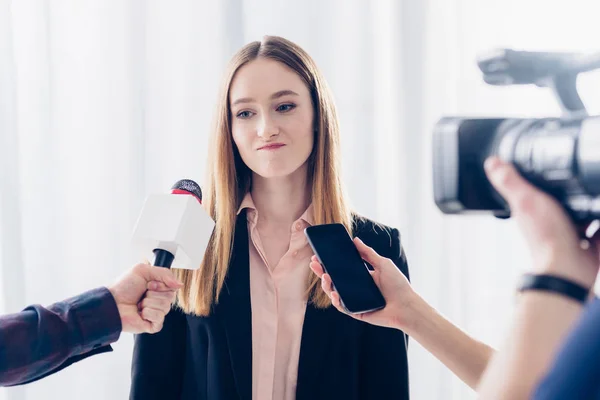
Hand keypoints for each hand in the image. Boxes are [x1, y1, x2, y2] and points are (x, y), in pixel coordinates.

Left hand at [108, 263, 182, 333]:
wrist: (111, 303)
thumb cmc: (123, 287)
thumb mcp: (143, 270)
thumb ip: (164, 273)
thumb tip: (180, 284)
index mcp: (158, 288)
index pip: (173, 286)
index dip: (161, 284)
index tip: (149, 284)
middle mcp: (158, 300)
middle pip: (171, 297)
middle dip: (154, 293)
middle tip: (142, 294)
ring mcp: (156, 313)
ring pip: (165, 307)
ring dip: (149, 303)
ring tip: (139, 304)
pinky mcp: (153, 325)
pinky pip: (159, 318)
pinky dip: (148, 313)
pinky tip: (140, 313)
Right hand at [309, 237, 418, 330]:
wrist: (407, 306)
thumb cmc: (398, 285)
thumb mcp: (383, 264)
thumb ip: (368, 253)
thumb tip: (355, 240)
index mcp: (361, 276)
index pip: (341, 269)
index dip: (329, 263)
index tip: (319, 255)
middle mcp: (355, 288)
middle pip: (334, 280)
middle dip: (321, 272)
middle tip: (314, 264)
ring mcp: (354, 300)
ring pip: (334, 293)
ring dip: (326, 285)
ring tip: (325, 277)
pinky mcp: (356, 312)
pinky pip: (342, 307)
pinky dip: (336, 301)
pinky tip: (334, 294)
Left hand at [484, 156, 599, 287]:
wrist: (569, 266)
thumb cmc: (546, 236)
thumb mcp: (526, 200)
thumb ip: (509, 181)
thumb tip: (491, 162)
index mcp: (533, 211)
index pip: (535, 190)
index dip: (541, 180)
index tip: (552, 167)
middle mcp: (551, 222)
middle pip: (563, 201)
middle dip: (572, 191)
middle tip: (580, 179)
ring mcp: (570, 234)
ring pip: (582, 215)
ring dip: (588, 205)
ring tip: (592, 191)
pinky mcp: (589, 245)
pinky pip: (598, 231)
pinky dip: (599, 225)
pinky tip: (599, 209)